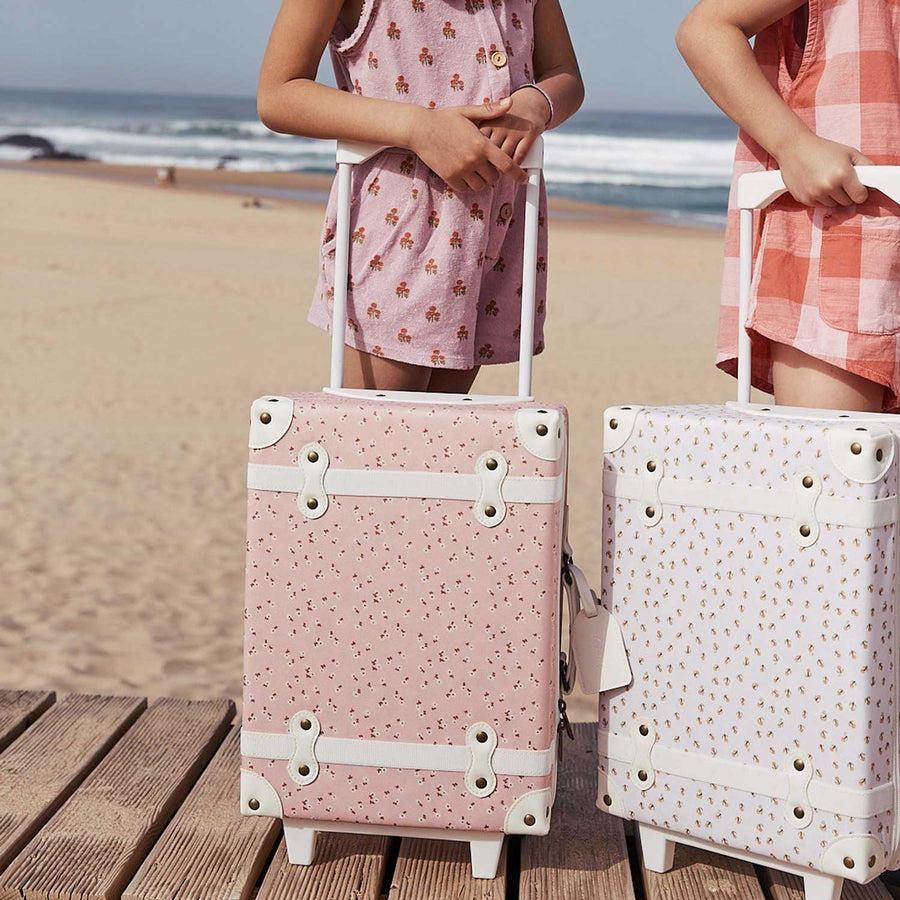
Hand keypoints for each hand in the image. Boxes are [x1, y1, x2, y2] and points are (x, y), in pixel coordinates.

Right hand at [407, 98, 528, 191]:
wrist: (419, 129)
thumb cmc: (444, 119)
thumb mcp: (468, 112)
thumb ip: (491, 111)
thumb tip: (511, 102)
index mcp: (481, 144)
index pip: (506, 164)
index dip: (518, 174)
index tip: (524, 179)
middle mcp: (473, 160)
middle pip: (493, 178)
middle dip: (493, 173)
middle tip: (486, 164)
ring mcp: (461, 171)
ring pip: (480, 186)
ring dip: (480, 180)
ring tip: (475, 169)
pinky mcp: (449, 178)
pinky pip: (464, 189)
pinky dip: (466, 184)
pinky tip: (463, 173)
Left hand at [479, 87, 548, 164]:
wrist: (531, 102)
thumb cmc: (505, 118)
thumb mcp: (488, 120)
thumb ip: (476, 134)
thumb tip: (468, 158)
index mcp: (488, 120)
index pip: (478, 146)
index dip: (478, 157)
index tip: (478, 163)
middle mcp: (502, 124)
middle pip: (491, 153)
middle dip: (489, 164)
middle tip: (489, 170)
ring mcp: (516, 128)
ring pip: (506, 157)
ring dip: (503, 167)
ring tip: (501, 169)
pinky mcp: (530, 133)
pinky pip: (520, 155)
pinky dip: (516, 165)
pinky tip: (514, 167)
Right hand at [777, 134, 872, 206]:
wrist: (794, 148)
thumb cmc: (822, 149)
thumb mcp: (849, 152)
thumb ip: (866, 165)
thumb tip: (872, 181)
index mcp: (843, 174)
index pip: (860, 197)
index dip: (861, 192)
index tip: (858, 187)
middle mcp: (828, 186)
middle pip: (846, 202)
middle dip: (847, 194)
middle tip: (841, 182)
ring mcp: (814, 194)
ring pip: (832, 205)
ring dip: (833, 197)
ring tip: (827, 181)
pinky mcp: (804, 199)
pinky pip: (819, 205)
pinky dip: (820, 198)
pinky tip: (816, 184)